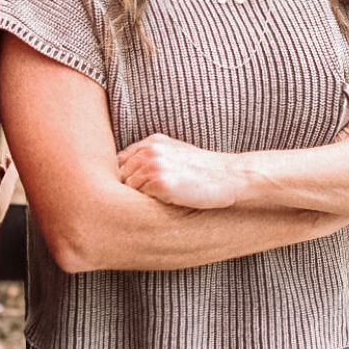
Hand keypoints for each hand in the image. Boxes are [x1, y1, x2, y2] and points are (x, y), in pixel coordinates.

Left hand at [117, 134, 239, 208]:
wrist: (230, 177)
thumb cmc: (204, 171)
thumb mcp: (176, 154)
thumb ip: (152, 158)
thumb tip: (128, 176)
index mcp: (152, 142)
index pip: (119, 160)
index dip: (122, 177)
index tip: (129, 189)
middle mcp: (150, 151)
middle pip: (119, 175)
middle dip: (126, 189)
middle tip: (138, 201)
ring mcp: (154, 166)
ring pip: (127, 188)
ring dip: (135, 199)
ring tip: (151, 205)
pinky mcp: (161, 184)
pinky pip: (138, 199)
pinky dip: (144, 206)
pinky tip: (160, 207)